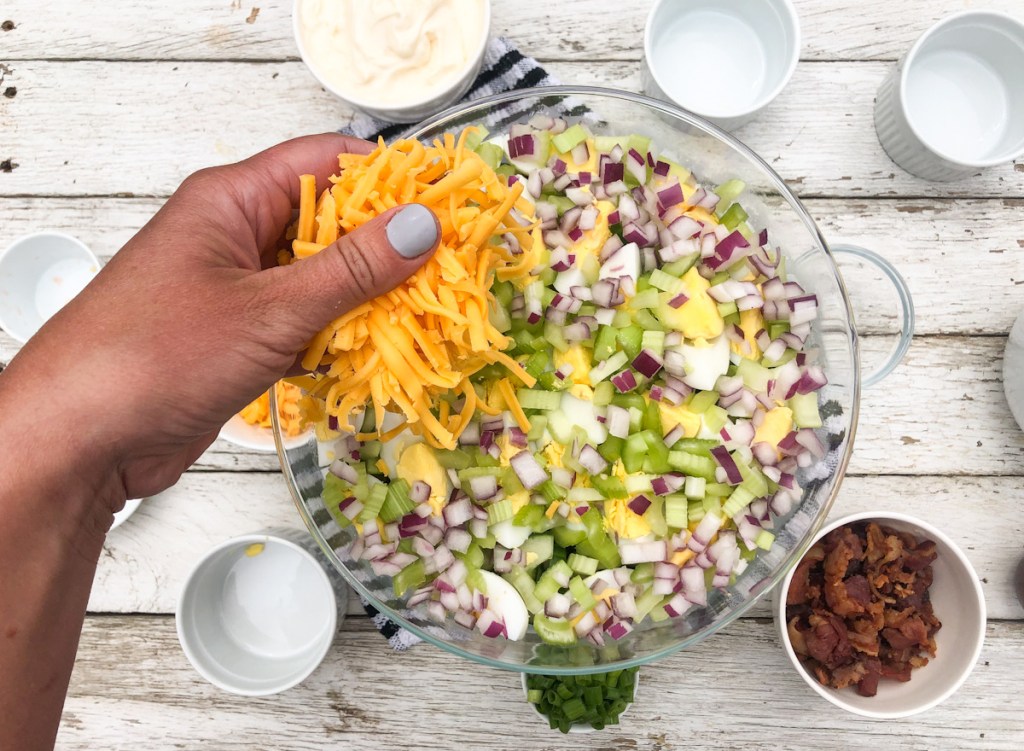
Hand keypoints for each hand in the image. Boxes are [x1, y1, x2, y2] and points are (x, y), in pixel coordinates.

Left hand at [0, 133, 439, 512]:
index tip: (444, 203)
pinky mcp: (237, 335)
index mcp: (231, 200)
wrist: (81, 439)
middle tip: (446, 267)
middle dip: (385, 244)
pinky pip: (301, 319)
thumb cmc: (155, 357)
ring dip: (365, 295)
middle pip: (327, 221)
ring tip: (424, 312)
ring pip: (318, 276)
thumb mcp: (270, 309)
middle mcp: (234, 235)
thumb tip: (421, 227)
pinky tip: (374, 351)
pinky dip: (336, 333)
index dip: (387, 178)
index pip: (324, 162)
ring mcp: (235, 287)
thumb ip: (351, 270)